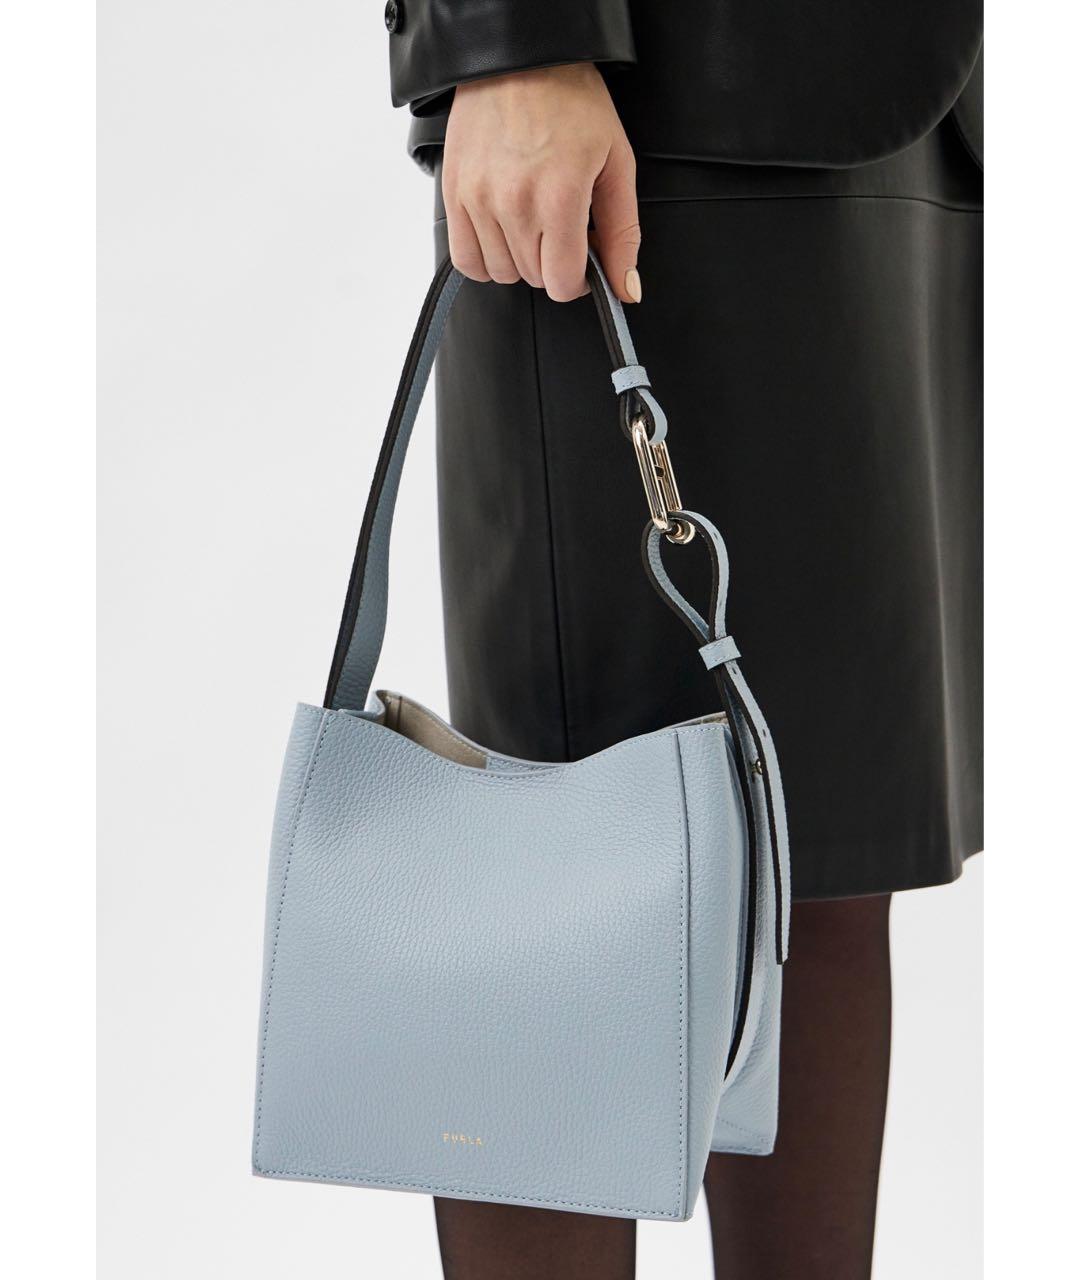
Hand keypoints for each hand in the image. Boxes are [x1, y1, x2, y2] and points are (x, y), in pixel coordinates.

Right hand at [442, 64, 640, 303]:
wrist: (519, 58)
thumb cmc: (571, 101)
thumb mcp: (615, 163)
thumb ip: (622, 232)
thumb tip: (626, 289)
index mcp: (559, 198)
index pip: (561, 283)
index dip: (578, 281)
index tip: (582, 263)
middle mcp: (514, 203)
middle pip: (533, 278)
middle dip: (552, 263)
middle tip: (560, 229)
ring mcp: (479, 200)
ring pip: (501, 273)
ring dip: (520, 261)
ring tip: (531, 225)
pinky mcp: (454, 194)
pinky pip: (465, 260)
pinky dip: (485, 259)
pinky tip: (502, 236)